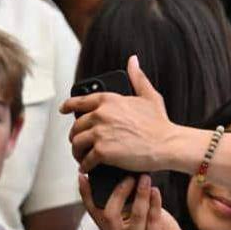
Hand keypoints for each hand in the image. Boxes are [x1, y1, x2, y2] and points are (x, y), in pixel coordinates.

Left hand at [62, 56, 188, 173]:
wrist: (167, 144)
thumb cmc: (160, 123)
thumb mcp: (149, 95)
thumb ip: (137, 77)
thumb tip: (133, 61)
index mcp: (109, 100)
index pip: (80, 101)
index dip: (69, 106)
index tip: (63, 110)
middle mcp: (101, 114)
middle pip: (76, 126)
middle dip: (76, 136)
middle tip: (80, 143)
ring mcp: (100, 132)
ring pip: (77, 143)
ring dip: (77, 152)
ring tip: (82, 157)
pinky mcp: (102, 151)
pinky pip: (86, 160)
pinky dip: (86, 166)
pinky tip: (88, 168)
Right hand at [82, 174, 227, 229]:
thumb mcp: (140, 217)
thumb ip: (129, 204)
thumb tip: (125, 177)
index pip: (95, 213)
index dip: (87, 195)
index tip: (83, 176)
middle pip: (109, 216)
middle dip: (118, 193)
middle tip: (130, 177)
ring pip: (134, 216)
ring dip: (141, 195)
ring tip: (146, 179)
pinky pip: (153, 220)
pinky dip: (154, 203)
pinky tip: (156, 191)